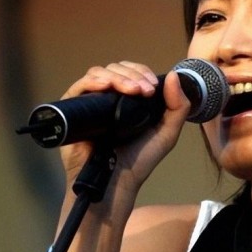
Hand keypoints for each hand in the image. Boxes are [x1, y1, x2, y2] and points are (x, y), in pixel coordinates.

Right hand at [59, 61, 190, 219]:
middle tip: (144, 90)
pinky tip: (105, 86)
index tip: (152, 86)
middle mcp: (108, 97)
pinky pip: (79, 88)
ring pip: (99, 73)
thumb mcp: (167, 133)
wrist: (116, 182)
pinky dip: (93, 81)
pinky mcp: (73, 111)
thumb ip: (177, 107)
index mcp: (128, 99)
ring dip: (117, 77)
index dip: (142, 72)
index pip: (131, 72)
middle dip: (132, 74)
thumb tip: (174, 76)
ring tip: (131, 90)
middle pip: (115, 69)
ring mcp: (90, 103)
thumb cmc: (139, 160)